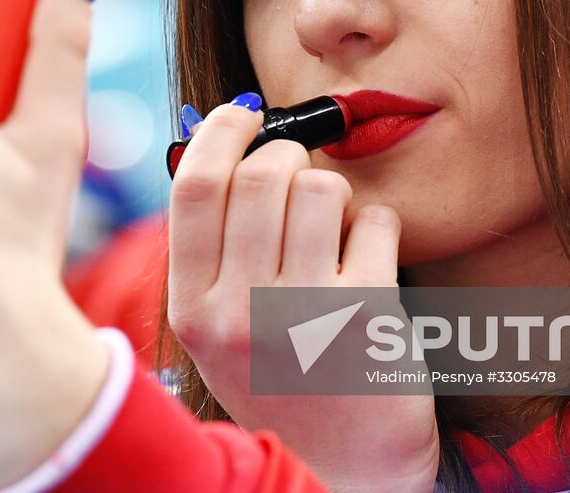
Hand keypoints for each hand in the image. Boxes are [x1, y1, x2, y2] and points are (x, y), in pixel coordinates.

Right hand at [167, 101, 438, 492]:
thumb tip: (227, 140)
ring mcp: (301, 316)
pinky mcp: (365, 318)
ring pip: (321, 186)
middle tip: (300, 181)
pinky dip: (377, 229)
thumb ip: (213, 249)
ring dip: (334, 195)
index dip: (221, 132)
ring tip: (335, 236)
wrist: (348, 471)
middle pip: (262, 172)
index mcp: (191, 310)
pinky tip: (369, 265)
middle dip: (289, 157)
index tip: (244, 113)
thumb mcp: (220, 329)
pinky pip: (375, 220)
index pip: (195, 186)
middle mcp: (236, 314)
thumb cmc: (284, 383)